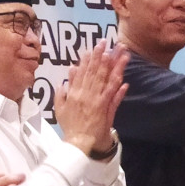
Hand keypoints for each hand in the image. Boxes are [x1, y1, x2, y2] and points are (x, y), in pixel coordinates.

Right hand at [55, 40, 129, 155]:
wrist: (77, 143)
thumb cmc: (70, 127)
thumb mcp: (60, 107)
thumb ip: (62, 92)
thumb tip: (65, 78)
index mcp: (74, 93)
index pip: (82, 72)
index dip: (88, 59)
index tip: (93, 47)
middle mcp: (85, 94)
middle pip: (95, 72)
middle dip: (101, 55)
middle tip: (106, 42)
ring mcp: (95, 101)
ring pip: (105, 80)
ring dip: (114, 66)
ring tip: (120, 54)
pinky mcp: (103, 110)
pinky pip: (112, 96)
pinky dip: (118, 88)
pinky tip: (124, 79)